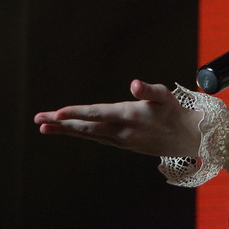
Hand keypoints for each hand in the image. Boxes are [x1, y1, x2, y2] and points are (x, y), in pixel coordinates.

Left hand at [34, 80, 201, 156]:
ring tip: (43, 126)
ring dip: (66, 130)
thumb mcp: (166, 97)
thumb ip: (149, 90)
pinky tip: (68, 130)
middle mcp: (123, 132)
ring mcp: (122, 141)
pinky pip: (97, 138)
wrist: (189, 139)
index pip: (98, 114)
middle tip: (39, 119)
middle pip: (87, 127)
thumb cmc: (176, 112)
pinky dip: (80, 134)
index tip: (58, 113)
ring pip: (89, 135)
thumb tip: (134, 84)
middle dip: (62, 123)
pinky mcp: (124, 144)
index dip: (77, 113)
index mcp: (130, 116)